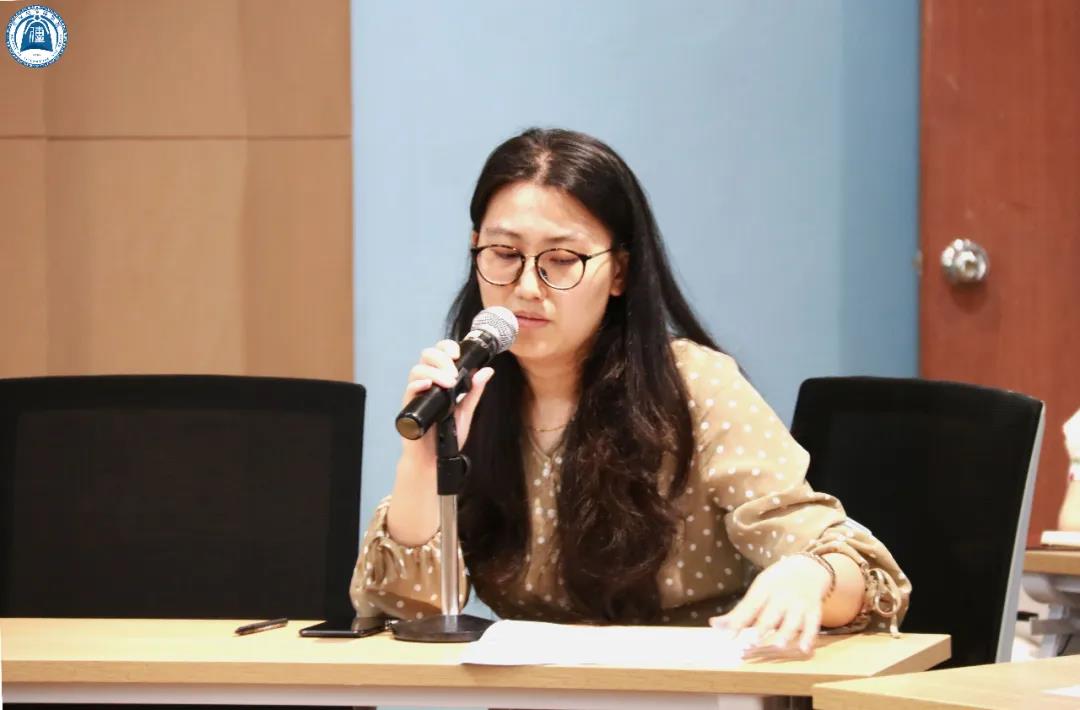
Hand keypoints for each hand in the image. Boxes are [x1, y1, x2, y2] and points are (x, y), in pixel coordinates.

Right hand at [399, 339, 494, 468]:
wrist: (433, 460)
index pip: (439, 354)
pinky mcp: (409, 408)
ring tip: (449, 383)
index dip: (447, 347)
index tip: (458, 354)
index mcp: (439, 380)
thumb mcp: (466, 412)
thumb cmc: (447, 436)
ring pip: (417, 370)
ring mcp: (416, 395)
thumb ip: (474, 391)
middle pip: (426, 356)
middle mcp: (426, 383)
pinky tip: (428, 386)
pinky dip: (417, 385)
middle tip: (454, 371)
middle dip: (441, 358)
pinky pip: (409, 390)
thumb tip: (487, 371)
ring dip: (434, 372)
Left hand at [709, 554, 830, 656]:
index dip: (740, 620)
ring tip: (778, 646)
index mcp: (764, 588)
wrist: (808, 568)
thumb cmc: (776, 584)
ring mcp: (799, 603)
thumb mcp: (758, 590)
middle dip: (762, 627)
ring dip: (786, 632)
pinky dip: (810, 637)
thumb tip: (713, 624)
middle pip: (771, 612)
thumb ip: (739, 611)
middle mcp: (781, 595)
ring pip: (793, 620)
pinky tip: (804, 649)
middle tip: (753, 642)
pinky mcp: (814, 610)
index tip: (729, 636)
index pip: (750, 605)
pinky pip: (813, 624)